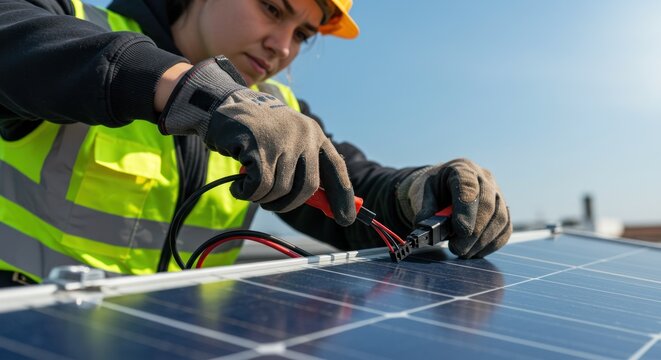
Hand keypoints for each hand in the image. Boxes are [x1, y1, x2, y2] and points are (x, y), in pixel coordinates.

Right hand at [159, 56, 355, 225]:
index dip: (343, 196)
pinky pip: (260, 187)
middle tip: (271, 205)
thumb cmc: (259, 132)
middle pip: (307, 187)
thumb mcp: (289, 142)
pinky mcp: (259, 147)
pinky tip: (239, 186)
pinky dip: (247, 194)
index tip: (346, 219)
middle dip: (288, 204)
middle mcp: (304, 136)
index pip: (336, 169)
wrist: (226, 104)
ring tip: (250, 187)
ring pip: (280, 190)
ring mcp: (282, 140)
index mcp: (315, 135)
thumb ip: (304, 168)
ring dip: (263, 198)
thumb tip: (324, 204)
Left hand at [397, 159, 510, 257]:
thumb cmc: (432, 191)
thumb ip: (426, 212)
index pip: (469, 186)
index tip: (459, 231)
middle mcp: (483, 177)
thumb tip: (430, 231)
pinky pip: (506, 228)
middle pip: (488, 205)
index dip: (466, 210)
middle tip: (458, 249)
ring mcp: (497, 192)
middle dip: (474, 232)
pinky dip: (492, 244)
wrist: (441, 189)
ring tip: (464, 253)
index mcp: (461, 168)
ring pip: (500, 218)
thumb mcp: (421, 196)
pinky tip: (476, 251)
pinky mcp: (503, 209)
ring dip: (483, 241)